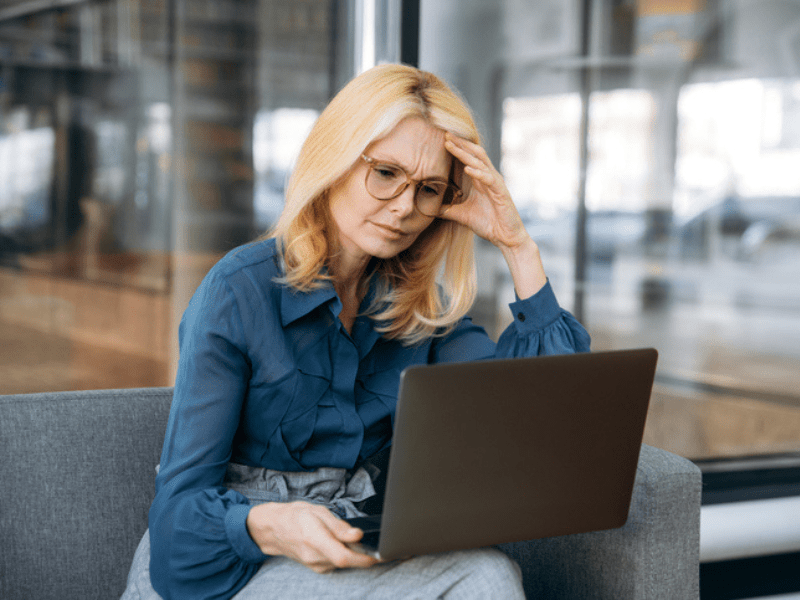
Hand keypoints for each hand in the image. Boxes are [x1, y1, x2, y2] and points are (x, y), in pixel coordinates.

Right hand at [246, 501, 380, 572]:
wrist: (274, 529)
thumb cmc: (296, 516)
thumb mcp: (319, 511)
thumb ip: (339, 526)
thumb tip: (358, 535)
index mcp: (314, 539)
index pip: (343, 557)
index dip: (363, 559)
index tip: (378, 555)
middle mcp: (314, 557)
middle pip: (346, 561)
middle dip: (363, 554)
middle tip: (375, 544)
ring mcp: (314, 565)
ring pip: (343, 563)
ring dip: (354, 554)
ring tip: (353, 539)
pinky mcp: (317, 568)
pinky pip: (337, 564)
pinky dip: (345, 555)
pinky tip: (343, 544)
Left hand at [441, 133, 529, 251]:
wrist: (506, 238)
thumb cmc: (488, 224)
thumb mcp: (462, 215)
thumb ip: (447, 210)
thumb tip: (430, 209)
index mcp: (480, 180)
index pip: (468, 158)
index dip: (457, 148)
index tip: (442, 140)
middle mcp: (489, 177)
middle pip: (474, 154)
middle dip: (459, 144)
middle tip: (444, 135)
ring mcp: (495, 183)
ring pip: (480, 162)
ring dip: (464, 153)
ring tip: (450, 145)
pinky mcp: (501, 192)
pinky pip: (489, 179)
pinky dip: (478, 173)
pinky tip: (467, 169)